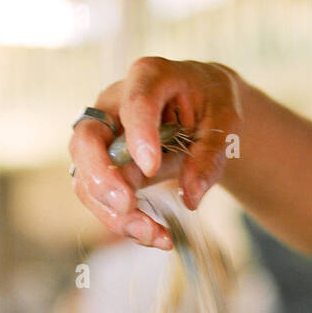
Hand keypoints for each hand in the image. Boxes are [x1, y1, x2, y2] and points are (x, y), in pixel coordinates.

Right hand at [69, 57, 244, 247]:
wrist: (200, 108)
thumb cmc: (210, 105)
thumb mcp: (225, 122)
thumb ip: (210, 155)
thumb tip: (190, 196)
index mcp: (150, 77)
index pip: (135, 104)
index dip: (139, 135)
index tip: (152, 168)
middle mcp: (114, 104)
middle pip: (86, 141)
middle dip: (102, 179)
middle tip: (128, 206)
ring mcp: (102, 137)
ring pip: (86, 179)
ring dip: (113, 213)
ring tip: (154, 235)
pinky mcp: (102, 167)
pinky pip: (99, 199)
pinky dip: (123, 222)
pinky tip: (154, 235)